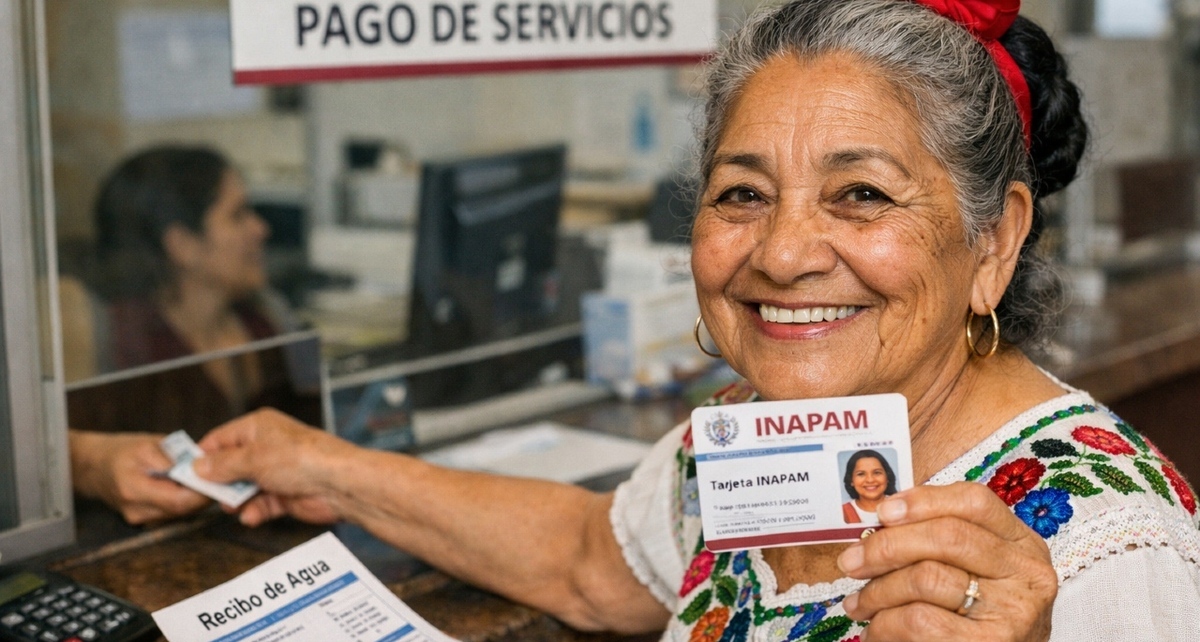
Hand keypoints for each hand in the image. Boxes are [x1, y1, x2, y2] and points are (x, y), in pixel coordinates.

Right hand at [69, 430, 209, 524]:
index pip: (177, 501)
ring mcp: (139, 519)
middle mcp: (136, 510)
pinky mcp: (144, 520)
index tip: (218, 477)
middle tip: (219, 476)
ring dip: (196, 498)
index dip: (201, 492)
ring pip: (180, 514)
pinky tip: (190, 486)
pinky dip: (184, 501)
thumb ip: (174, 456)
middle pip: (182, 510)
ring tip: (206, 478)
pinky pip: (172, 513)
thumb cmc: (121, 451)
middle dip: (203, 494)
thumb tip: (201, 464)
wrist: (94, 466)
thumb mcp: (147, 445)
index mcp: (133, 489)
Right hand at [195, 408, 358, 526]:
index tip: (185, 474)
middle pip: (230, 466)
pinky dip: (255, 511)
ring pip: (245, 488)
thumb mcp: (253, 459)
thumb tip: (198, 467)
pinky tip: (250, 517)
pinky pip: (261, 504)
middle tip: (205, 496)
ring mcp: (277, 472)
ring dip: (237, 500)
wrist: (338, 484)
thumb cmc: (302, 459)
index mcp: (258, 428)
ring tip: (231, 507)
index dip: (202, 457)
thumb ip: (223, 465)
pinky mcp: (286, 494)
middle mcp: (267, 447)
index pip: (220, 439)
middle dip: (219, 482)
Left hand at [838, 482, 1056, 641]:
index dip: (924, 500)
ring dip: (878, 592)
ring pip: (927, 578)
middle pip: (947, 536)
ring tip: (859, 605)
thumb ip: (937, 544)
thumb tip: (877, 526)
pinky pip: (921, 621)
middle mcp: (1026, 573)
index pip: (975, 501)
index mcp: (1021, 544)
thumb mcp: (974, 574)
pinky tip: (876, 632)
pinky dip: (886, 625)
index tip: (882, 511)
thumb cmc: (976, 619)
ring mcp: (1014, 612)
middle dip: (886, 546)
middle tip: (850, 563)